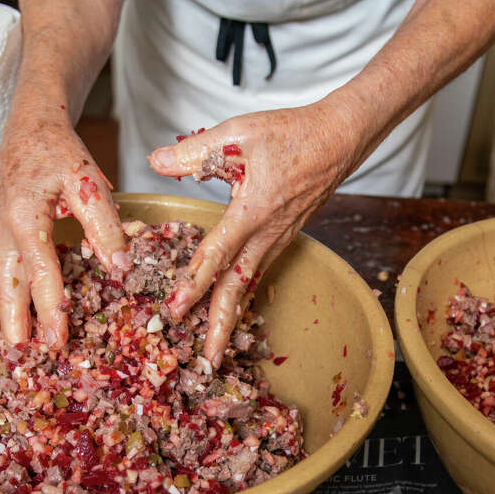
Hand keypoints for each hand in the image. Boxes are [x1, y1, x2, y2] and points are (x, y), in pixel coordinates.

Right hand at [0, 115, 127, 345]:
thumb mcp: (88, 181)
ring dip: (13, 319)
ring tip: (24, 354)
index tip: (58, 340)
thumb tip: (120, 268)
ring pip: (3, 286)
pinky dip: (14, 301)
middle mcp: (2, 231)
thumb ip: (105, 224)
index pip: (40, 272)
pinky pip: (5, 276)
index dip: (50, 308)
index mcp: (24, 216)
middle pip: (8, 289)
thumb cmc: (59, 152)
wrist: (29, 126)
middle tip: (28, 361)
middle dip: (18, 326)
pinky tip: (25, 325)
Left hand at [148, 102, 360, 367]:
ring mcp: (277, 240)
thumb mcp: (238, 134)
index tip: (174, 310)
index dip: (193, 284)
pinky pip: (257, 273)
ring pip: (248, 286)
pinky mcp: (281, 238)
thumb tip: (156, 161)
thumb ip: (195, 151)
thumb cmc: (292, 133)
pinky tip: (230, 311)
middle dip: (220, 327)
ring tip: (214, 348)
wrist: (338, 139)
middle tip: (206, 360)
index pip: (217, 256)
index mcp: (253, 212)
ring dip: (230, 318)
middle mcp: (266, 235)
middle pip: (238, 289)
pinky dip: (242, 297)